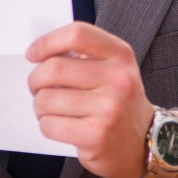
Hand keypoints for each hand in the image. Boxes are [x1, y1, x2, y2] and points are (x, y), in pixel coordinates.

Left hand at [26, 21, 157, 177]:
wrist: (144, 143)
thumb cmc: (118, 103)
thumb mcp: (114, 69)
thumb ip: (84, 55)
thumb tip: (41, 52)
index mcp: (121, 55)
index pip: (77, 34)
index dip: (47, 42)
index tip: (33, 54)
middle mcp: (118, 79)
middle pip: (54, 68)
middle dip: (36, 80)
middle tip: (37, 87)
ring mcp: (109, 109)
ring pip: (47, 99)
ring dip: (39, 106)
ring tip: (51, 109)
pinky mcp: (96, 136)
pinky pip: (50, 125)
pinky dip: (47, 125)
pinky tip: (60, 125)